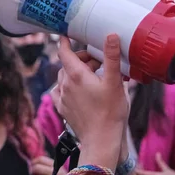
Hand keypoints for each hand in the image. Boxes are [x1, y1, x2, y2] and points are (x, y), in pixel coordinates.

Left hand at [30, 156, 66, 174]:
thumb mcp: (58, 169)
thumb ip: (47, 165)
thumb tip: (32, 162)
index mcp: (57, 165)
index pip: (41, 159)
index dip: (34, 161)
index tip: (31, 164)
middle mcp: (57, 172)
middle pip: (37, 168)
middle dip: (32, 170)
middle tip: (32, 172)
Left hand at [51, 35, 128, 168]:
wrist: (101, 140)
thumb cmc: (110, 112)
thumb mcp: (115, 82)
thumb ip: (111, 57)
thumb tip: (110, 35)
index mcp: (76, 75)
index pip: (64, 51)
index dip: (65, 41)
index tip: (66, 34)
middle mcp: (65, 85)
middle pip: (68, 63)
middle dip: (81, 59)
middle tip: (99, 62)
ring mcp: (62, 98)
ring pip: (65, 77)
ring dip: (76, 72)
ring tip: (93, 76)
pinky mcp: (64, 109)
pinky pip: (60, 92)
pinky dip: (67, 86)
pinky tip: (77, 90)